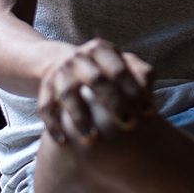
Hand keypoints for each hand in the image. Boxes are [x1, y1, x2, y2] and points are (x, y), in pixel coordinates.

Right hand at [37, 38, 153, 145]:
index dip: (135, 90)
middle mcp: (78, 58)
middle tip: (129, 124)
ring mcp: (59, 74)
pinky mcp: (44, 90)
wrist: (62, 63)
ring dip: (79, 117)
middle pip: (96, 80)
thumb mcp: (123, 63)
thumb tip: (149, 90)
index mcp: (100, 49)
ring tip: (92, 139)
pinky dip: (53, 126)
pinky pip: (46, 109)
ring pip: (67, 94)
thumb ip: (141, 73)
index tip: (148, 112)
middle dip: (114, 103)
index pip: (119, 69)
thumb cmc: (105, 70)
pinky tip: (64, 142)